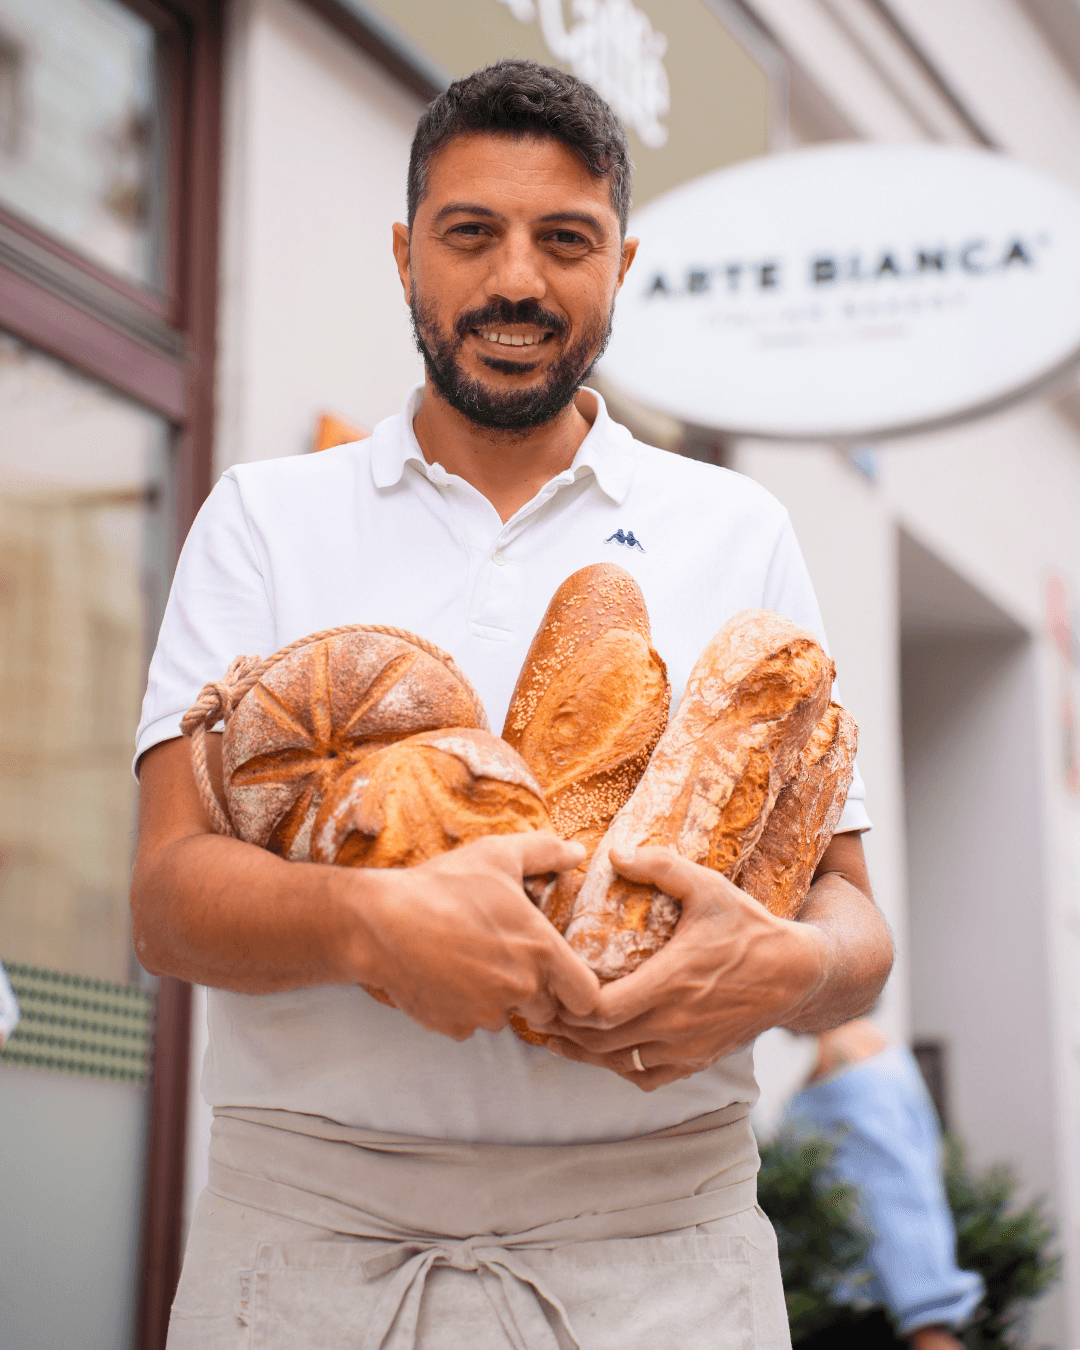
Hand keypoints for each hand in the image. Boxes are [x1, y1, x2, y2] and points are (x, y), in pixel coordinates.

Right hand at [342, 832, 601, 1040]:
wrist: (380, 923)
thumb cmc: (442, 885)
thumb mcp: (497, 855)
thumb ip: (545, 852)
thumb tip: (578, 851)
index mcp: (541, 950)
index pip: (588, 998)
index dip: (579, 989)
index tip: (561, 975)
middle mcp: (521, 989)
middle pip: (547, 1011)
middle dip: (535, 992)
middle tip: (508, 960)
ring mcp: (487, 1014)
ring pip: (507, 1017)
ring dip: (498, 999)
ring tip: (471, 961)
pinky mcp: (455, 1028)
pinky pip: (471, 1025)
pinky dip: (464, 1008)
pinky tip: (446, 976)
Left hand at [540, 845, 826, 1090]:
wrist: (798, 974)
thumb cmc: (749, 928)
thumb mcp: (708, 886)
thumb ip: (661, 866)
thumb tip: (613, 853)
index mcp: (670, 982)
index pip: (600, 1010)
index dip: (569, 1002)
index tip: (553, 981)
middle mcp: (674, 1024)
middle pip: (598, 1041)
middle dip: (565, 1024)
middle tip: (541, 1003)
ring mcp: (686, 1049)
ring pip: (616, 1063)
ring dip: (585, 1048)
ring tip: (559, 1026)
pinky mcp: (696, 1061)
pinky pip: (645, 1078)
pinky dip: (619, 1066)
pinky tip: (606, 1044)